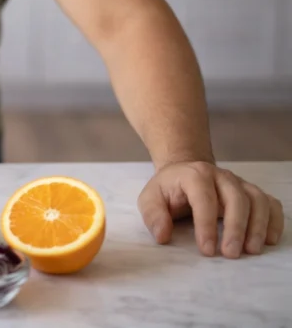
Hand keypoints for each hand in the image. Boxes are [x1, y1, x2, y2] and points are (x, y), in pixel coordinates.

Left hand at [138, 161, 283, 257]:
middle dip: (236, 228)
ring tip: (252, 250)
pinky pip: (270, 203)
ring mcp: (239, 183)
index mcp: (195, 175)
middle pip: (236, 198)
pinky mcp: (251, 192)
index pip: (204, 199)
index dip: (206, 225)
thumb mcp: (151, 198)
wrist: (184, 172)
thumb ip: (154, 216)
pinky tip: (270, 240)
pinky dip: (274, 220)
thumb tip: (162, 236)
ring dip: (258, 226)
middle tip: (231, 254)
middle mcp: (220, 176)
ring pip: (257, 200)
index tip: (207, 250)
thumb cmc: (168, 189)